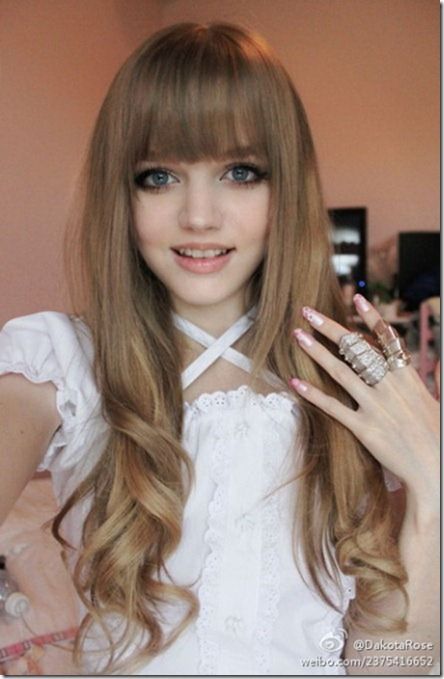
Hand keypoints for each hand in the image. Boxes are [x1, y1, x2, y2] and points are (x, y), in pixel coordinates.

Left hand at [289, 294, 438, 507]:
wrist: (434, 470)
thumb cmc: (435, 436)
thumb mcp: (434, 399)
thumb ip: (424, 377)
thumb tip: (425, 361)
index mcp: (408, 376)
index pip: (387, 339)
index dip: (371, 317)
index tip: (356, 298)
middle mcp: (390, 387)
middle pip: (356, 349)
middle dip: (330, 327)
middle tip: (308, 311)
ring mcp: (376, 407)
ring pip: (341, 372)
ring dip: (316, 352)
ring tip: (297, 335)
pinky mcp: (364, 429)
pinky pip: (334, 408)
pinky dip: (314, 395)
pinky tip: (296, 382)